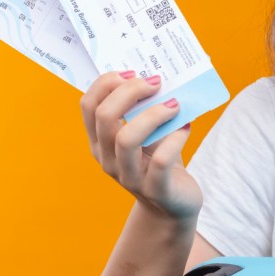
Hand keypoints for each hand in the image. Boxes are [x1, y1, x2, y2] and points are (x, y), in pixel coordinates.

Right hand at [81, 71, 201, 222]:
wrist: (174, 204)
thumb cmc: (160, 160)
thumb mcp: (148, 133)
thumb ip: (146, 110)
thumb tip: (159, 76)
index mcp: (100, 142)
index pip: (88, 106)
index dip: (107, 83)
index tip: (133, 72)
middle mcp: (108, 159)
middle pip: (105, 117)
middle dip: (130, 92)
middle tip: (156, 83)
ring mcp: (129, 177)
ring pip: (127, 139)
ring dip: (153, 114)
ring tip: (175, 104)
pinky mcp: (156, 190)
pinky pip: (161, 160)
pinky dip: (175, 139)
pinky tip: (186, 128)